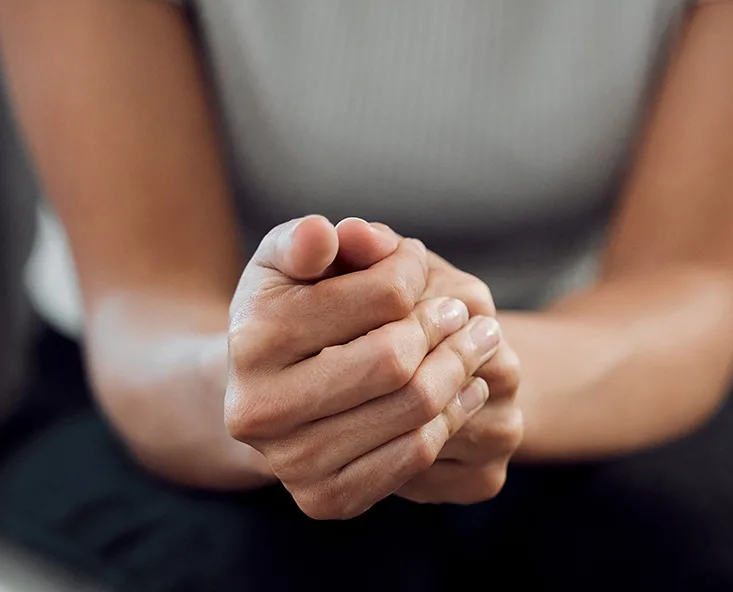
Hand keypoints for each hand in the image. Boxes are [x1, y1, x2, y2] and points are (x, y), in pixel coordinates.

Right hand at [224, 216, 504, 518]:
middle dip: (445, 328)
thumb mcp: (289, 259)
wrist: (263, 392)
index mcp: (253, 336)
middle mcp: (259, 409)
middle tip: (465, 311)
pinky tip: (466, 389)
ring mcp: (290, 462)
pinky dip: (451, 418)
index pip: (381, 296)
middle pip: (396, 360)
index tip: (419, 261)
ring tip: (480, 342)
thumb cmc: (287, 306)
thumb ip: (310, 239)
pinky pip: (414, 458)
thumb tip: (331, 233)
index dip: (412, 270)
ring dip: (462, 371)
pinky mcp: (324, 499)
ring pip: (413, 411)